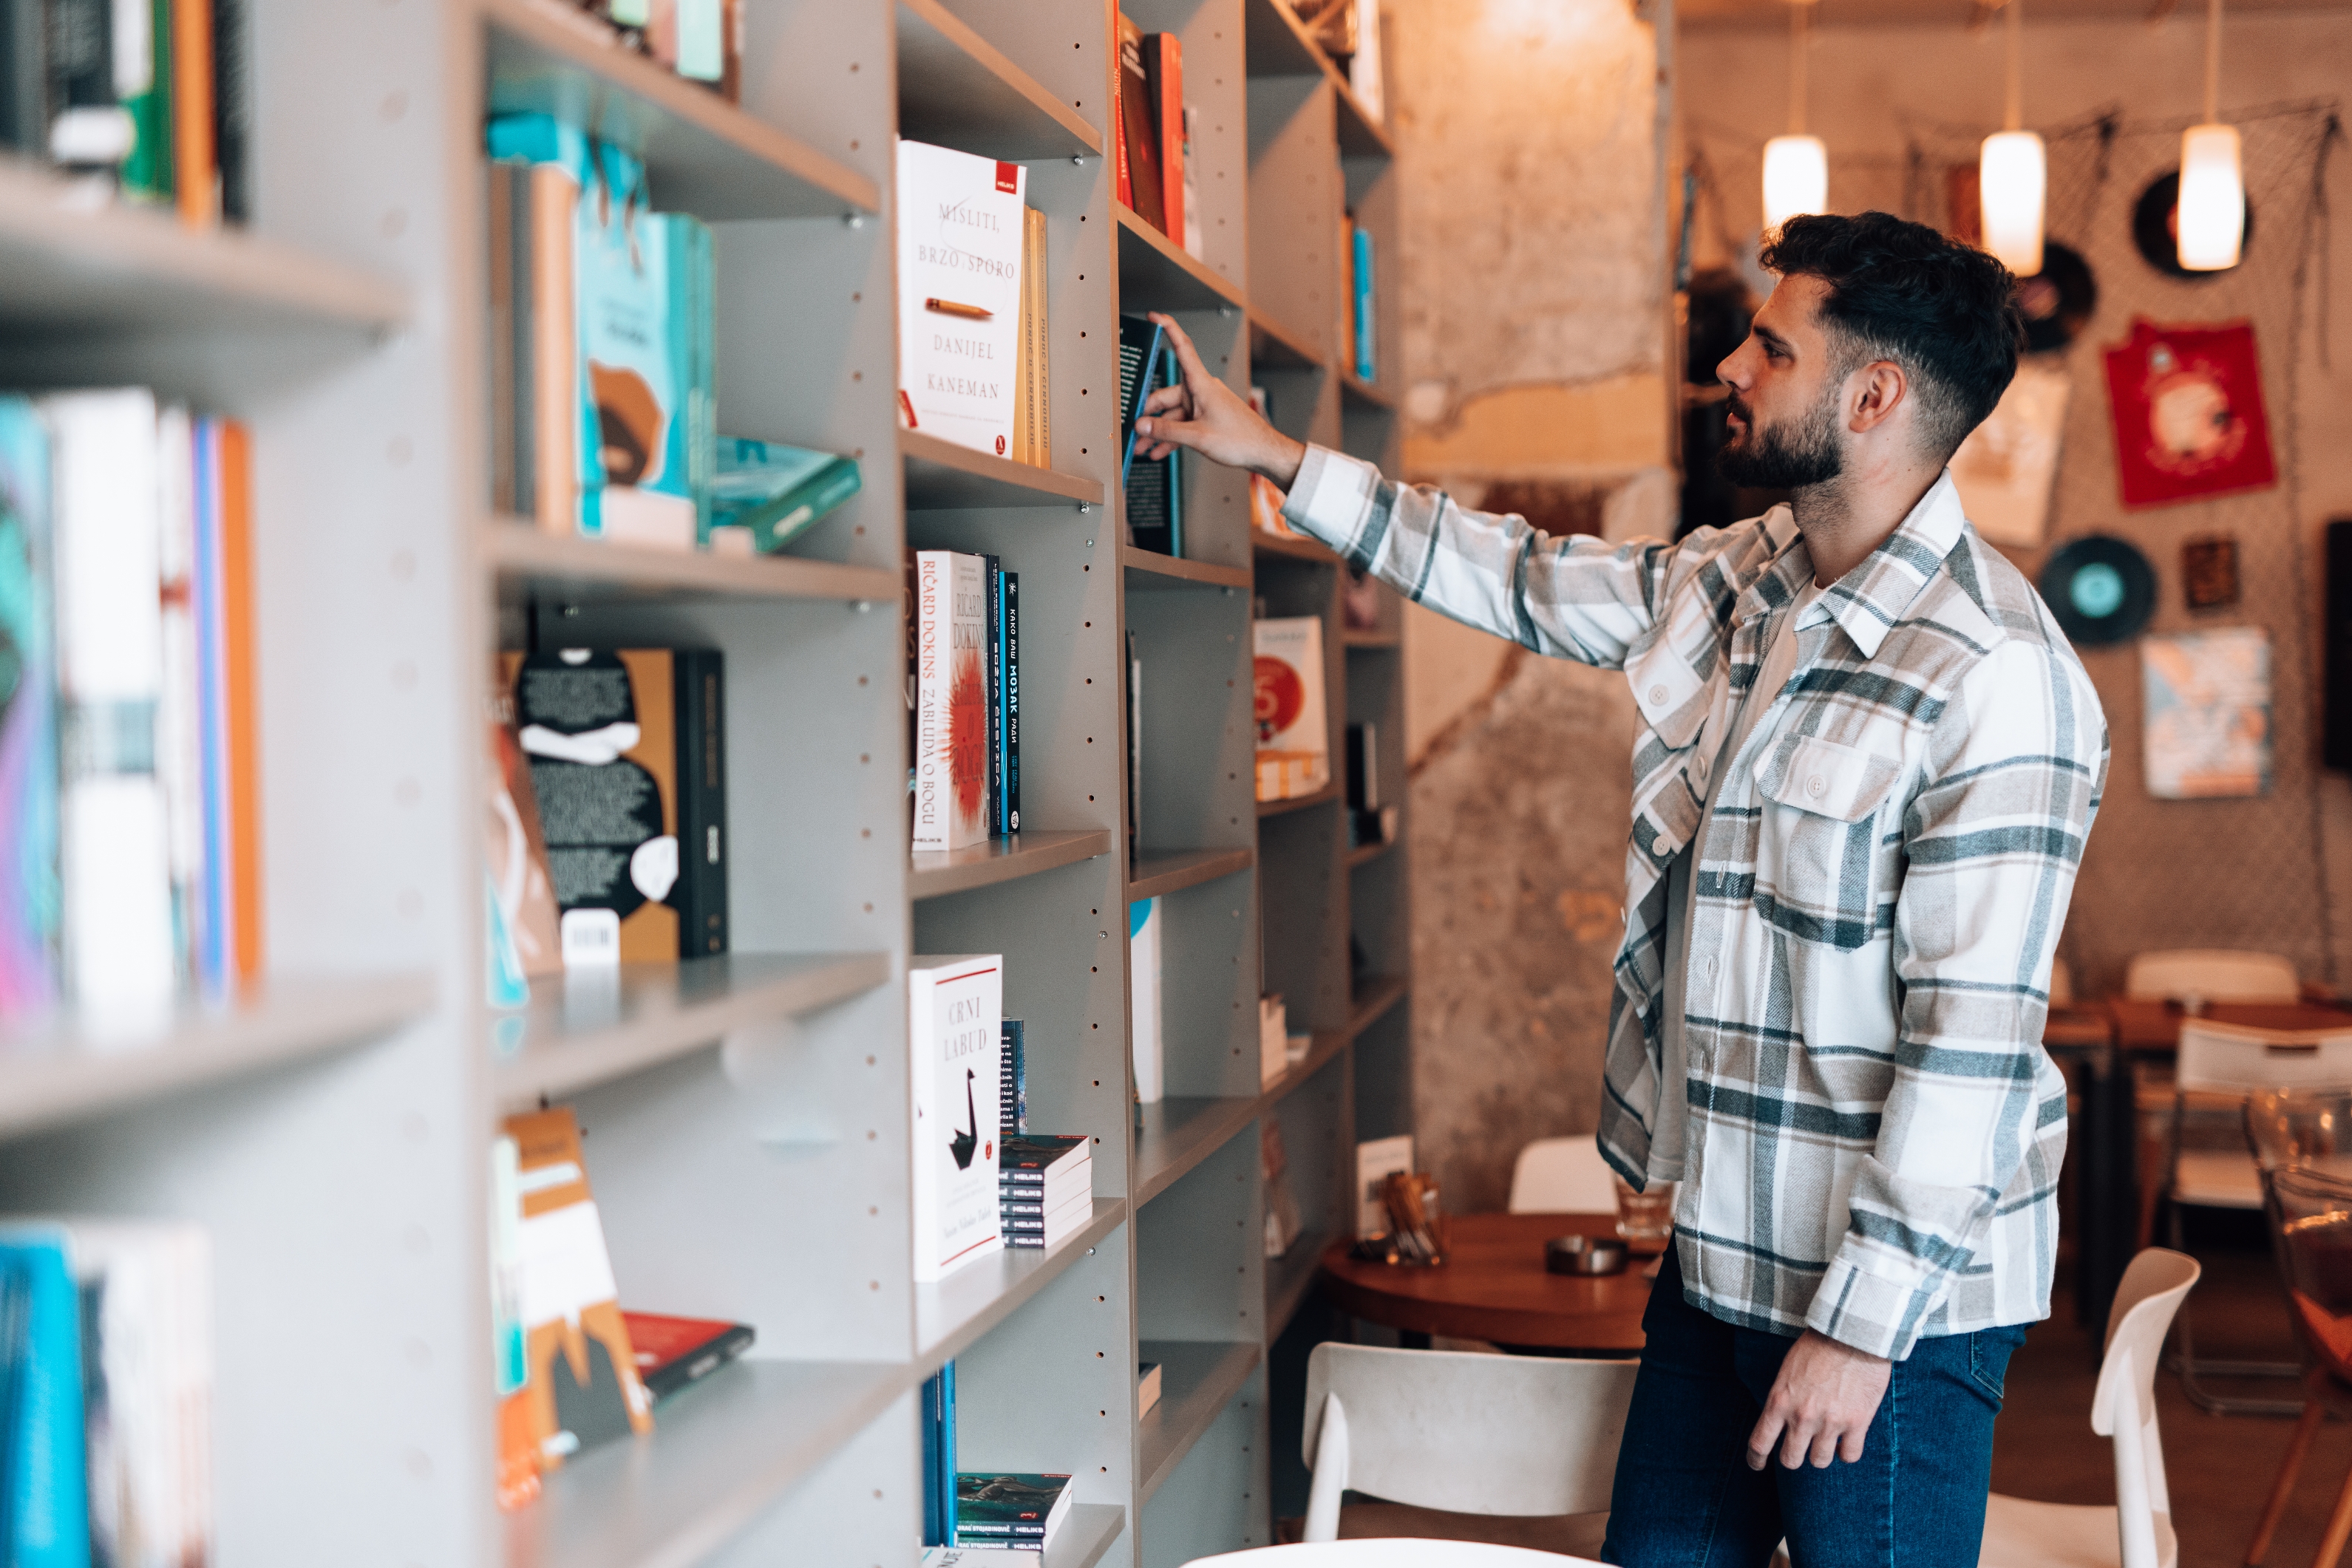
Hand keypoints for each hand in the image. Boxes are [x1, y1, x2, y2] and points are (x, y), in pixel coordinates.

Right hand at [1132, 313, 1308, 488]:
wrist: (1263, 452)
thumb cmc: (1241, 439)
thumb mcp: (1197, 436)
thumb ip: (1166, 431)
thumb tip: (1142, 426)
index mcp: (1202, 384)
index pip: (1182, 347)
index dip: (1168, 329)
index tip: (1155, 316)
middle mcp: (1201, 390)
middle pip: (1166, 395)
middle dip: (1149, 416)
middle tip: (1135, 432)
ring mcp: (1204, 405)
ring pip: (1172, 415)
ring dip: (1158, 432)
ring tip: (1143, 447)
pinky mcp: (1207, 419)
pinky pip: (1183, 425)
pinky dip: (1171, 437)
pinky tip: (1160, 450)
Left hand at [1747, 1330, 1890, 1469]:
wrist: (1851, 1333)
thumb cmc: (1818, 1346)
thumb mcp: (1788, 1370)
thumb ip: (1784, 1399)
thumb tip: (1783, 1421)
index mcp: (1780, 1401)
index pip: (1760, 1442)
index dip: (1755, 1459)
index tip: (1756, 1464)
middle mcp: (1802, 1417)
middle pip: (1790, 1459)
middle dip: (1792, 1457)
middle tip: (1798, 1450)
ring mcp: (1830, 1422)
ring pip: (1820, 1461)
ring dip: (1821, 1454)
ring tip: (1825, 1441)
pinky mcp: (1857, 1423)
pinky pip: (1850, 1456)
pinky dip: (1847, 1452)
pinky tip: (1847, 1441)